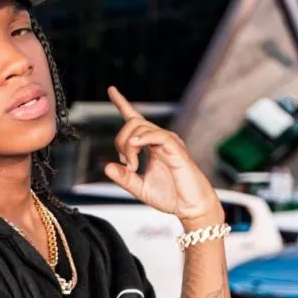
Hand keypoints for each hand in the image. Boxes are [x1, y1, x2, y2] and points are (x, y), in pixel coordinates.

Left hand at [103, 86, 222, 225]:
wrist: (191, 207)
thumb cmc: (170, 197)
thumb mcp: (139, 188)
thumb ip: (123, 178)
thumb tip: (107, 167)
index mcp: (150, 146)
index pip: (134, 119)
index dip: (122, 103)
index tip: (112, 90)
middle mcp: (159, 140)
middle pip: (132, 123)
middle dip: (120, 141)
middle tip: (127, 165)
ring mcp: (168, 142)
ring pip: (141, 127)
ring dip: (129, 146)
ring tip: (133, 166)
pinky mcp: (176, 148)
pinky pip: (157, 135)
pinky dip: (142, 138)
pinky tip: (134, 147)